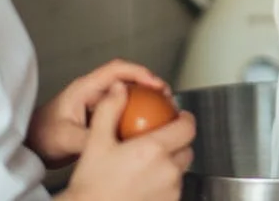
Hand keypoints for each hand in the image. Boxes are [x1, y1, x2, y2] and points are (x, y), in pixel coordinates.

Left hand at [28, 59, 168, 167]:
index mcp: (85, 88)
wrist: (32, 144)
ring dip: (148, 99)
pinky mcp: (103, 114)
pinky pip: (126, 108)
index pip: (117, 70)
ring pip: (130, 93)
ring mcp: (100, 102)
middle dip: (151, 85)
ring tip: (163, 109)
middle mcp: (95, 91)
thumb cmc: (42, 135)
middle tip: (167, 97)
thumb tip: (111, 141)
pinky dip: (140, 113)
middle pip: (129, 79)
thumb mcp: (65, 138)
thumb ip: (89, 138)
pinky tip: (148, 125)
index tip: (156, 84)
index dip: (140, 73)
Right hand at [60, 82, 194, 200]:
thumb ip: (110, 111)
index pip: (187, 127)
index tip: (178, 116)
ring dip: (171, 163)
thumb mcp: (96, 143)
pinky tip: (147, 181)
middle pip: (187, 148)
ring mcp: (172, 190)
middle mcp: (168, 170)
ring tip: (149, 163)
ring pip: (181, 170)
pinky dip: (166, 182)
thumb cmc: (91, 184)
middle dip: (178, 142)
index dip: (185, 119)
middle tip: (159, 140)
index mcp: (154, 149)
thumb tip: (119, 89)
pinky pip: (175, 188)